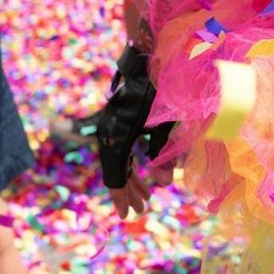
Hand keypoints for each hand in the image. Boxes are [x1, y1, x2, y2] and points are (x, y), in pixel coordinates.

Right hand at [97, 45, 173, 210]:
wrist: (145, 59)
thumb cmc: (158, 90)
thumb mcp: (164, 124)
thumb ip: (162, 155)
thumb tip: (163, 183)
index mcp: (117, 137)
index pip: (115, 174)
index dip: (122, 196)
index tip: (127, 214)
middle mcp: (109, 133)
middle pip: (115, 170)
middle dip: (129, 190)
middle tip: (140, 209)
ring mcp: (111, 126)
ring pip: (118, 160)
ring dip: (131, 178)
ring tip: (145, 196)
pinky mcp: (117, 120)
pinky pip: (121, 148)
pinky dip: (130, 162)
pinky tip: (140, 172)